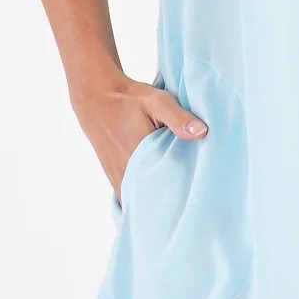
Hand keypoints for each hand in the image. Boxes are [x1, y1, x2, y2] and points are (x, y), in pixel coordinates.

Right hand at [72, 70, 208, 205]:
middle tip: (191, 191)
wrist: (97, 99)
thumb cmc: (129, 100)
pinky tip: (159, 185)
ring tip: (178, 191)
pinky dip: (145, 193)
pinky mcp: (115, 179)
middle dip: (173, 198)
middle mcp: (126, 177)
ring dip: (158, 197)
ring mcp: (119, 181)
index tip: (198, 190)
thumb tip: (202, 133)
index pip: (166, 190)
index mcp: (139, 161)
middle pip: (155, 198)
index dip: (183, 192)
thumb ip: (178, 118)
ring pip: (143, 199)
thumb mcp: (157, 102)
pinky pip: (132, 196)